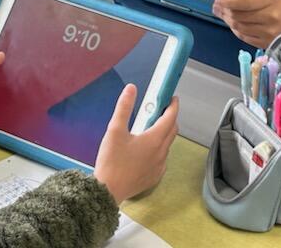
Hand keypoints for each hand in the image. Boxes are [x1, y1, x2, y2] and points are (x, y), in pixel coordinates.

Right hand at [93, 85, 178, 204]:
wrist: (107, 192)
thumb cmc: (111, 162)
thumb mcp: (115, 130)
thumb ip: (124, 108)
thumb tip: (131, 89)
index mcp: (154, 140)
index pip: (170, 117)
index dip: (172, 105)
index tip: (171, 98)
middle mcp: (161, 153)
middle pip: (172, 130)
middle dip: (169, 118)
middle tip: (160, 110)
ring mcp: (159, 166)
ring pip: (167, 145)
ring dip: (163, 134)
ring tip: (149, 128)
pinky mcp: (154, 177)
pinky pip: (162, 158)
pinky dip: (158, 149)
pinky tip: (145, 149)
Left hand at [213, 0, 280, 47]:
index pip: (245, 2)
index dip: (228, 2)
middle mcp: (270, 16)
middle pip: (239, 16)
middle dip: (224, 11)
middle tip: (216, 6)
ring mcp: (268, 32)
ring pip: (239, 27)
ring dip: (227, 20)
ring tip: (222, 14)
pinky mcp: (265, 43)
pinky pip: (244, 37)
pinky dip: (235, 30)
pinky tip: (233, 23)